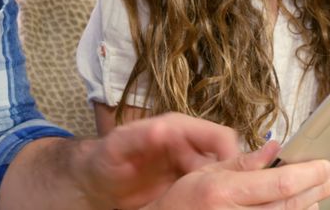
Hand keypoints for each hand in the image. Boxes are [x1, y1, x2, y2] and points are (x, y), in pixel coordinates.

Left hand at [77, 112, 241, 208]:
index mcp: (179, 128)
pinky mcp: (188, 184)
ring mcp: (191, 166)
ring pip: (222, 177)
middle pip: (227, 159)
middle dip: (231, 178)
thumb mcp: (118, 146)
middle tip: (225, 202)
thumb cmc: (106, 158)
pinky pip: (209, 190)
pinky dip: (212, 200)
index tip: (232, 180)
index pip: (220, 137)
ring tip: (215, 206)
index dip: (232, 156)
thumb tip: (162, 128)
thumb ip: (138, 136)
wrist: (98, 180)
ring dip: (223, 190)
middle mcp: (191, 145)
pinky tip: (204, 209)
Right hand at [144, 140, 329, 209]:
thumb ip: (242, 162)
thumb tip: (273, 148)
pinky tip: (302, 209)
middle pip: (290, 203)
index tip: (324, 165)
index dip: (309, 174)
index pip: (280, 182)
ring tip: (321, 193)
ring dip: (309, 205)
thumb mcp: (205, 173)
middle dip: (317, 189)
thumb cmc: (181, 202)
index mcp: (223, 192)